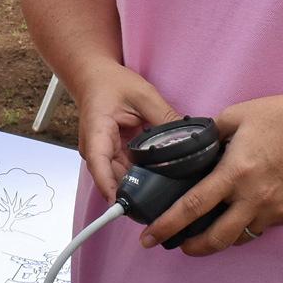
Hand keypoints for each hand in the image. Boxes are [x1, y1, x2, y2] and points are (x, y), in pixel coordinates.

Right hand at [73, 61, 180, 200]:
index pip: (99, 165)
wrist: (95, 77)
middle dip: (134, 192)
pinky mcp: (112, 155)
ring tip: (164, 194)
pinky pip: (126, 171)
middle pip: (112, 178)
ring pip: (121, 178)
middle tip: (161, 203)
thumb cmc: (112, 83)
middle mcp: (96, 149)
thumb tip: (187, 139)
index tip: (123, 204)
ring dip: (139, 186)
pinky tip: (159, 180)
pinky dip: (141, 176)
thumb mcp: (143, 95)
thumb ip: (164, 117)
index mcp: (97, 132)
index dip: (110, 187)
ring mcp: (103, 154)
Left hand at [140, 90, 282, 256]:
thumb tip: (191, 148)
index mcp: (235, 172)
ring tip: (214, 226)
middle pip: (216, 239)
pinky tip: (249, 207)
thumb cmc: (281, 117)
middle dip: (193, 248)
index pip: (193, 206)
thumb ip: (210, 135)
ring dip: (223, 236)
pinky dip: (251, 221)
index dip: (168, 225)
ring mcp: (275, 209)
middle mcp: (254, 196)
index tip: (150, 237)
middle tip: (181, 245)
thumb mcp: (236, 115)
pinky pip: (264, 226)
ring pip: (241, 237)